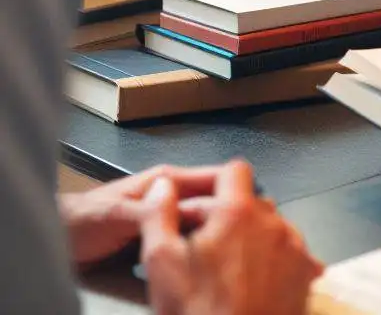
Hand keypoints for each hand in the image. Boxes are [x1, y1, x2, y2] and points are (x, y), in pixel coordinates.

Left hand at [59, 165, 222, 268]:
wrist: (56, 242)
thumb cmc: (80, 220)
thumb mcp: (118, 213)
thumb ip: (151, 210)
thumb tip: (186, 210)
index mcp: (167, 182)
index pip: (216, 179)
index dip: (235, 194)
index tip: (250, 215)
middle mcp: (171, 200)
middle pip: (212, 210)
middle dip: (223, 226)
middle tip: (233, 248)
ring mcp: (166, 224)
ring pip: (200, 233)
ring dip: (207, 247)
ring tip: (216, 264)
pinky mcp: (158, 248)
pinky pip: (183, 252)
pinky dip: (189, 263)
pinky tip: (191, 276)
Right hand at [141, 159, 322, 314]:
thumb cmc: (197, 312)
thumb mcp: (161, 264)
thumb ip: (159, 216)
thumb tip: (162, 186)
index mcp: (239, 212)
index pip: (234, 171)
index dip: (215, 185)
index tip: (200, 209)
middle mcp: (274, 222)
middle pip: (252, 202)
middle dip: (230, 216)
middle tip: (206, 248)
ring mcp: (295, 248)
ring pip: (272, 227)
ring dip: (253, 239)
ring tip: (230, 272)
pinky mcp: (306, 273)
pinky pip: (289, 253)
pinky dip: (273, 260)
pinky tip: (255, 284)